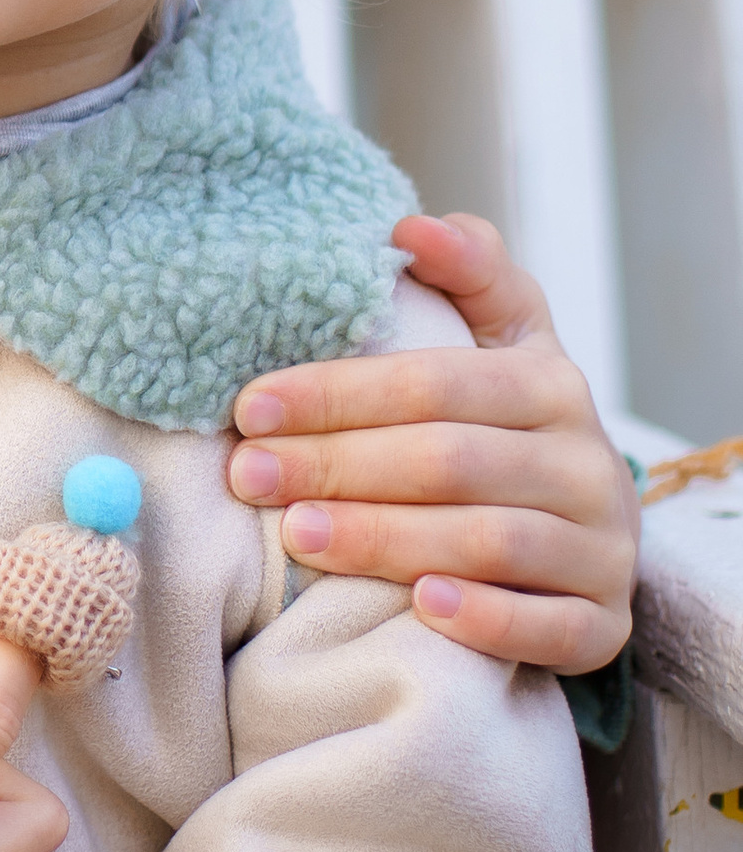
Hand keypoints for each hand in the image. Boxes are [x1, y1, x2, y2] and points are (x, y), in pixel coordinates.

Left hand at [229, 213, 639, 673]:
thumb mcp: (502, 339)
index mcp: (552, 383)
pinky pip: (548, 627)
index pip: (434, 383)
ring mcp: (601, 549)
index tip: (251, 405)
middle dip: (336, 466)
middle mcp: (587, 465)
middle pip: (449, 461)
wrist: (588, 533)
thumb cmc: (510, 426)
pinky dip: (484, 617)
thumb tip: (410, 225)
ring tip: (296, 535)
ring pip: (489, 542)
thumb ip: (468, 274)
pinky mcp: (603, 626)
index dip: (338, 392)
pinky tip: (418, 607)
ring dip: (385, 539)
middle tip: (248, 474)